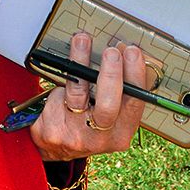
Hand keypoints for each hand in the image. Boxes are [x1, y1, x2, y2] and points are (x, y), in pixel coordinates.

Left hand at [27, 31, 150, 160]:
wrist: (56, 148)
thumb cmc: (87, 123)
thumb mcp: (110, 116)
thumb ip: (118, 92)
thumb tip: (123, 53)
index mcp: (121, 132)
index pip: (135, 103)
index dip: (135, 75)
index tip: (133, 52)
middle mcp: (100, 139)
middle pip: (108, 106)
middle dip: (111, 74)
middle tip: (112, 51)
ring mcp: (75, 136)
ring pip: (78, 94)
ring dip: (80, 62)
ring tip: (82, 41)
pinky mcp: (53, 131)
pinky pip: (57, 98)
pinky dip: (61, 82)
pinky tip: (62, 73)